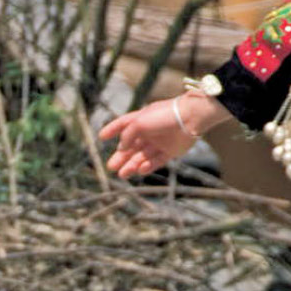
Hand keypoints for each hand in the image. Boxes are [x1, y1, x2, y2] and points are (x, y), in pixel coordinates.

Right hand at [100, 94, 230, 177]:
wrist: (190, 118)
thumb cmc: (163, 116)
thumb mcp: (139, 122)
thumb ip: (127, 135)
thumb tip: (121, 148)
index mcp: (142, 120)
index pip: (123, 124)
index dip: (112, 130)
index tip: (101, 137)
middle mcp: (150, 131)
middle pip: (132, 146)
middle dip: (121, 157)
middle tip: (111, 167)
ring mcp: (160, 142)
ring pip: (142, 156)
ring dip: (132, 165)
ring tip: (122, 174)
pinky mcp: (170, 151)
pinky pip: (156, 161)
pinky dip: (148, 166)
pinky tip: (141, 169)